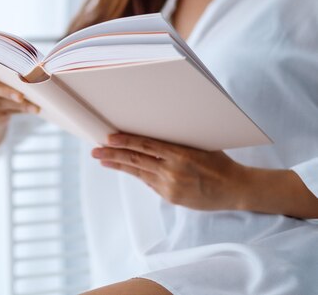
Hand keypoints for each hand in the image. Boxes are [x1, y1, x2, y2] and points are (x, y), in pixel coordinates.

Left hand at [91, 133, 249, 210]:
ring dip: (118, 165)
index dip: (125, 141)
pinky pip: (149, 183)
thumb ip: (175, 142)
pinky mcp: (171, 197)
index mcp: (181, 153)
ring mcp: (170, 186)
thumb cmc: (218, 162)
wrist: (235, 188)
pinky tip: (126, 168)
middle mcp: (173, 170)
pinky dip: (138, 174)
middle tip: (95, 150)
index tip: (109, 138)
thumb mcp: (199, 145)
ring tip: (102, 159)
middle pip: (136, 160)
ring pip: (138, 172)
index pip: (146, 145)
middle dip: (112, 154)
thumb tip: (150, 134)